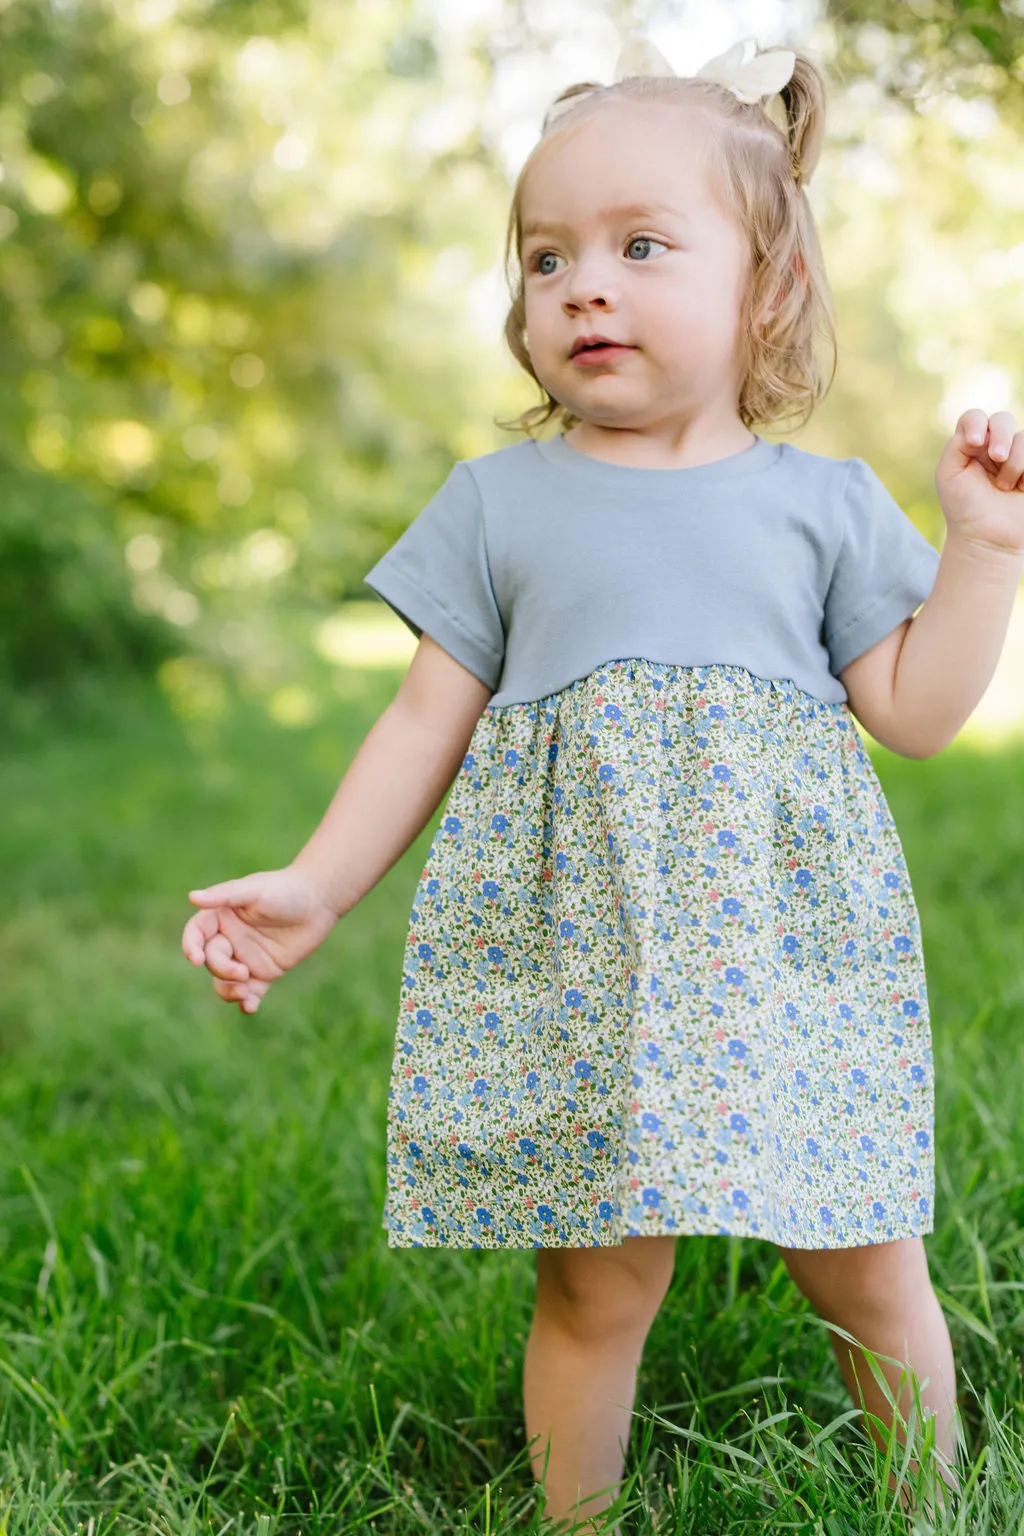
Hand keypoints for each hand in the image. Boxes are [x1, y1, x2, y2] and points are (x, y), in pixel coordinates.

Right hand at [181, 865, 338, 1013]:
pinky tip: (250, 1007)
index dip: (191, 946)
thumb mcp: (254, 890)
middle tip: (243, 973)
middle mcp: (230, 938)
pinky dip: (247, 1002)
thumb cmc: (285, 889)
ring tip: (245, 994)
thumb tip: (193, 897)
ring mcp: (246, 957)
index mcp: (221, 916)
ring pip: (225, 981)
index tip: (196, 959)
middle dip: (223, 970)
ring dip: (229, 991)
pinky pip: (251, 992)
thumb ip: (225, 895)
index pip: (196, 933)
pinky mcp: (264, 972)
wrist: (319, 901)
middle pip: (213, 960)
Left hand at [935, 409, 1023, 553]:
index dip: (976, 423)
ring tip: (1005, 486)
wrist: (987, 538)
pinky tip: (1021, 487)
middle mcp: (994, 446)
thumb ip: (958, 444)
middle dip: (1001, 436)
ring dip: (1014, 463)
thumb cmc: (963, 507)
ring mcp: (1017, 456)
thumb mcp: (949, 474)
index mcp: (971, 445)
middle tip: (997, 458)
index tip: (975, 442)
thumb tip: (982, 429)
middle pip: (1003, 419)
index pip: (974, 418)